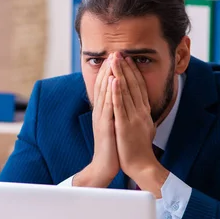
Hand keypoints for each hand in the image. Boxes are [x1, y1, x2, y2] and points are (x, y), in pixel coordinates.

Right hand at [74, 55, 119, 186]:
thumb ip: (114, 115)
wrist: (104, 166)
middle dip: (109, 68)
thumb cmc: (112, 148)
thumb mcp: (112, 127)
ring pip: (105, 92)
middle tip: (114, 52)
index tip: (116, 58)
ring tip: (113, 60)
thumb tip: (119, 106)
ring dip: (109, 75)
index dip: (110, 72)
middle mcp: (100, 112)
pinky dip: (111, 92)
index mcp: (103, 111)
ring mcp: (102, 118)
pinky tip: (114, 80)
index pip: (106, 87)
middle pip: (104, 86)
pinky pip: (109, 106)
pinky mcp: (105, 126)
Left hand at [111, 53, 167, 195]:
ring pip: (126, 92)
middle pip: (134, 86)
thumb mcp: (145, 129)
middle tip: (120, 53)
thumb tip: (144, 109)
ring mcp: (134, 118)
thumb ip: (144, 117)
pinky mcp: (125, 126)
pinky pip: (120, 106)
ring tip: (115, 60)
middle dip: (126, 68)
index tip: (128, 60)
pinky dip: (117, 92)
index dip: (134, 72)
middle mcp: (141, 112)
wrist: (142, 166)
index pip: (140, 88)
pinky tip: (113, 80)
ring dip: (121, 74)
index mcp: (145, 113)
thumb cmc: (140, 150)